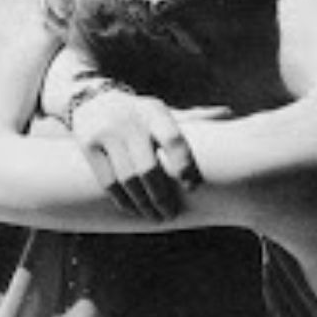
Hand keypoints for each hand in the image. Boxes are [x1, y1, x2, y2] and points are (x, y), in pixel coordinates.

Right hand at [67, 89, 204, 220]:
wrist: (90, 100)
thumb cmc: (138, 114)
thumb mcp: (162, 111)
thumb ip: (192, 118)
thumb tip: (228, 113)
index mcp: (154, 111)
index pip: (173, 140)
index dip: (185, 165)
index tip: (193, 188)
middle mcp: (130, 120)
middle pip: (149, 167)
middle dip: (161, 195)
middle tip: (171, 214)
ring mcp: (107, 132)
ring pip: (127, 178)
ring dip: (143, 203)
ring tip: (154, 216)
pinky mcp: (88, 145)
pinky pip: (107, 181)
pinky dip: (122, 200)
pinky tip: (132, 210)